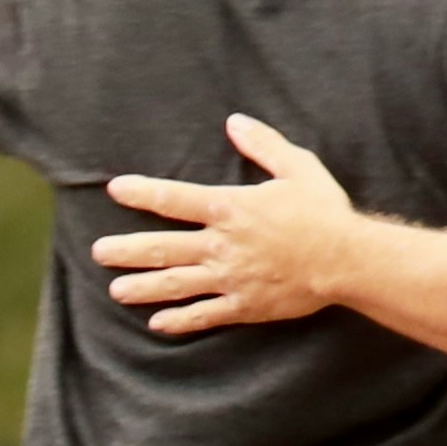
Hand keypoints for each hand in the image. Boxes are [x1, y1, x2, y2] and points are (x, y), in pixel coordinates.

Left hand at [95, 115, 358, 331]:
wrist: (347, 260)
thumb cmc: (324, 211)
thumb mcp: (298, 167)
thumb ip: (263, 145)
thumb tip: (235, 122)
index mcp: (231, 208)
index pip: (175, 199)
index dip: (143, 193)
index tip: (116, 190)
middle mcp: (222, 245)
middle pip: (164, 248)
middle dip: (128, 249)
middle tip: (98, 251)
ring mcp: (231, 278)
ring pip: (176, 284)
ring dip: (143, 287)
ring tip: (116, 290)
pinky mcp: (245, 305)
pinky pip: (205, 315)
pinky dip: (180, 320)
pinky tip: (157, 323)